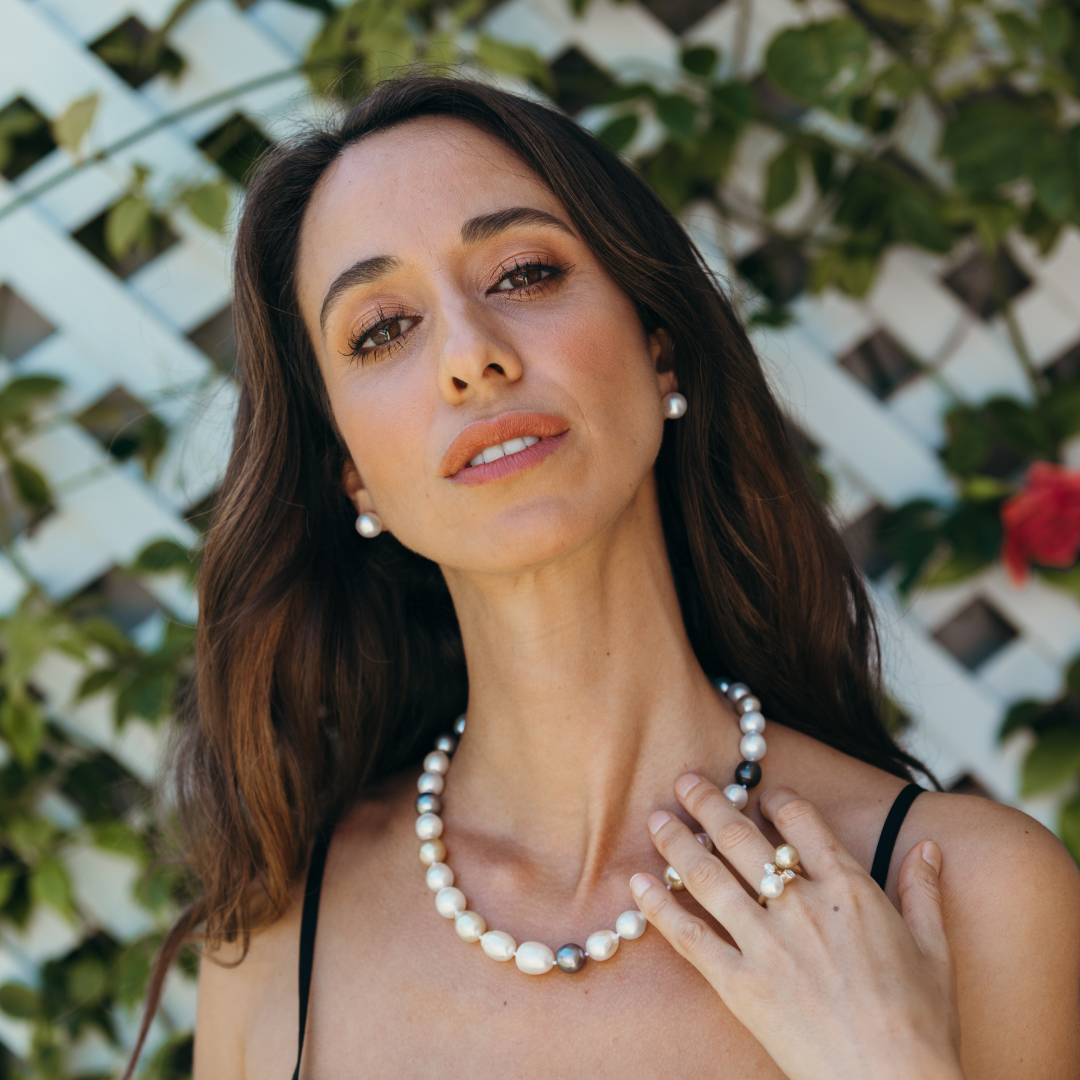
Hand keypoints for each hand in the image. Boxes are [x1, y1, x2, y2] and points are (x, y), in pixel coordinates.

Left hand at [631, 776, 962, 1079]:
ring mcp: (766, 945)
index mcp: (850, 891)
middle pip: (743, 839)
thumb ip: (923, 892)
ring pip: (709, 878)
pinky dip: (660, 907)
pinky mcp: (740, 985)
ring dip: (677, 843)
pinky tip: (638, 884)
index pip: (803, 824)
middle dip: (710, 804)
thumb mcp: (934, 951)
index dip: (777, 800)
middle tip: (685, 781)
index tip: (760, 791)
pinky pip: (690, 937)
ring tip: (656, 818)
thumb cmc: (921, 1025)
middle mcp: (800, 907)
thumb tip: (928, 847)